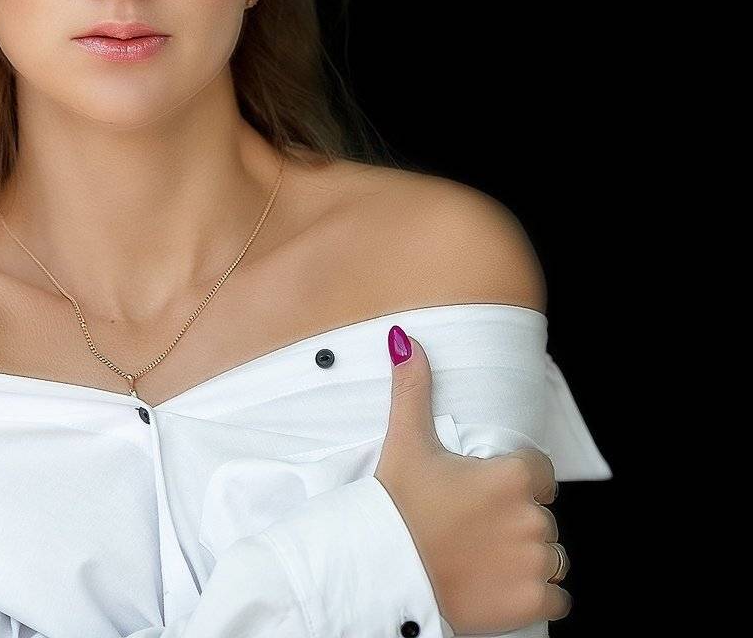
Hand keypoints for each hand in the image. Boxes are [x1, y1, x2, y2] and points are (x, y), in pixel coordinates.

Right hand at [375, 325, 571, 633]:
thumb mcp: (406, 442)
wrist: (382, 573)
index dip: (513, 482)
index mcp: (511, 476)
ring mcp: (534, 561)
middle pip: (542, 516)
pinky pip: (558, 598)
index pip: (541, 474)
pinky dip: (535, 595)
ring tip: (484, 557)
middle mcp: (531, 517)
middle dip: (514, 522)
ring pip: (552, 556)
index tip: (483, 494)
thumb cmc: (396, 508)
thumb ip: (413, 388)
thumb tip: (404, 338)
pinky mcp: (532, 600)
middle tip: (472, 528)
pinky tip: (498, 586)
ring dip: (527, 558)